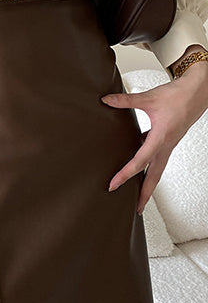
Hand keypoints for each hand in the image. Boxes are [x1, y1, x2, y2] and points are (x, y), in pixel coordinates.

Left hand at [101, 61, 207, 213]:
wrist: (197, 92)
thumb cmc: (177, 96)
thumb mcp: (148, 98)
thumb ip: (125, 101)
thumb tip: (106, 100)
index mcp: (160, 138)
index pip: (139, 162)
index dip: (125, 175)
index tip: (113, 185)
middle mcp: (166, 146)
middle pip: (154, 177)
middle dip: (145, 195)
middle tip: (137, 210)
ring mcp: (169, 145)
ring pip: (158, 170)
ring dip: (148, 183)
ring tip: (139, 195)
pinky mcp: (169, 141)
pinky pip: (158, 159)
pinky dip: (150, 167)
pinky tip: (140, 166)